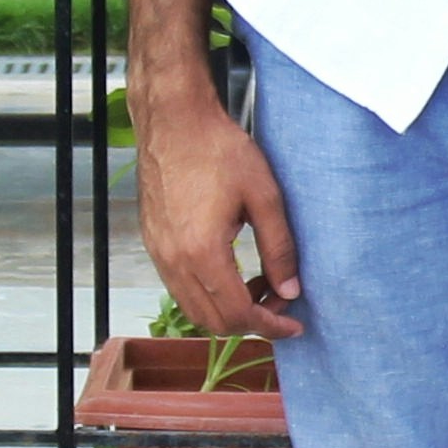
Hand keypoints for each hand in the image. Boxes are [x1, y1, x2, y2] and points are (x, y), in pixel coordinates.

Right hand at [137, 86, 304, 336]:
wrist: (174, 121)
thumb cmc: (218, 149)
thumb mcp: (264, 196)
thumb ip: (279, 248)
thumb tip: (291, 291)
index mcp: (203, 252)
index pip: (238, 314)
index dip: (270, 326)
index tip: (294, 325)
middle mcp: (174, 261)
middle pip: (213, 321)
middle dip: (252, 322)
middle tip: (281, 301)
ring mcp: (159, 254)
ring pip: (194, 308)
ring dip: (229, 310)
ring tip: (260, 285)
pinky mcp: (154, 244)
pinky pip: (180, 288)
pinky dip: (209, 294)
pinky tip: (233, 271)